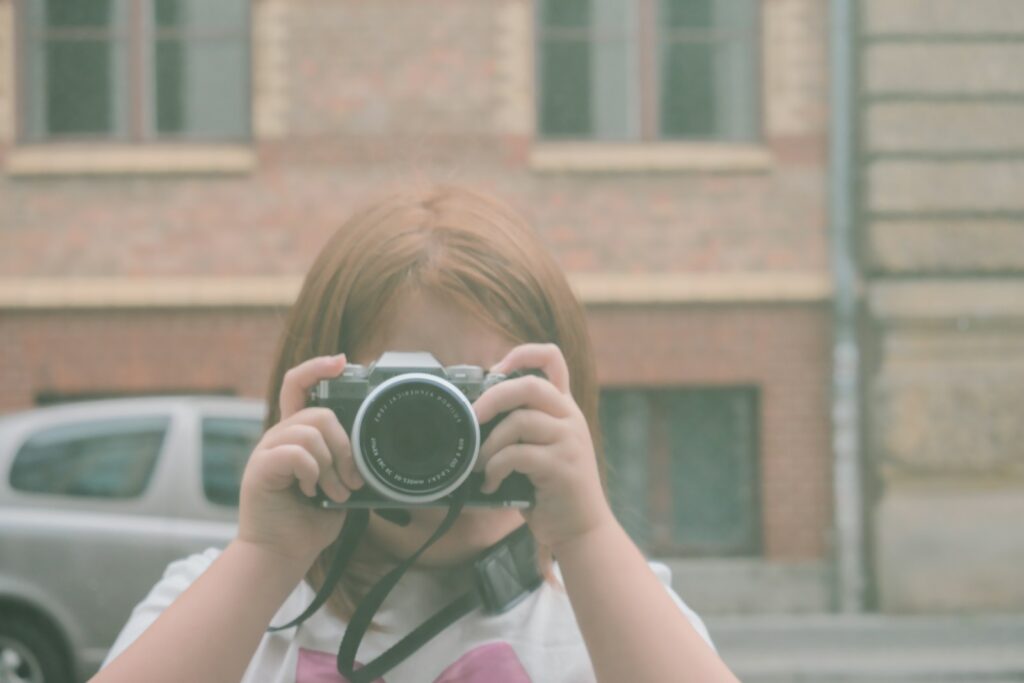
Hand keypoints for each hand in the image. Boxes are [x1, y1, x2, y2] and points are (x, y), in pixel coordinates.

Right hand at [237, 354, 364, 565]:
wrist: (284, 553)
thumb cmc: (311, 520)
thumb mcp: (339, 483)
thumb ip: (347, 459)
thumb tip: (373, 449)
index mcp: (296, 434)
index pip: (298, 385)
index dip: (317, 367)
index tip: (342, 361)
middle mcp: (279, 436)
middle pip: (319, 412)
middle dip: (345, 447)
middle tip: (351, 480)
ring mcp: (266, 450)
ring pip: (310, 431)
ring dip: (331, 466)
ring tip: (334, 492)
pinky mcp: (260, 468)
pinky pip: (296, 453)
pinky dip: (312, 473)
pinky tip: (311, 492)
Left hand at [473, 343, 615, 552]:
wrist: (582, 529)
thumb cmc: (551, 489)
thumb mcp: (540, 447)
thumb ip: (520, 425)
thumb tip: (474, 412)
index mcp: (564, 407)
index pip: (552, 358)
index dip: (522, 353)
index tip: (495, 370)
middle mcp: (570, 417)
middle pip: (528, 385)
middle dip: (492, 398)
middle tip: (472, 419)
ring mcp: (569, 441)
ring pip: (518, 421)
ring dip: (489, 445)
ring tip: (479, 465)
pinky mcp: (562, 466)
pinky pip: (517, 455)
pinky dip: (495, 468)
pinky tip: (491, 483)